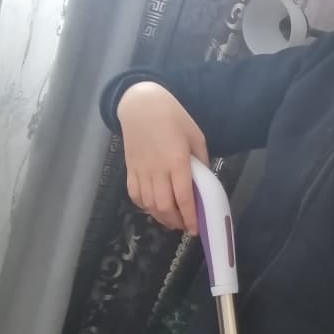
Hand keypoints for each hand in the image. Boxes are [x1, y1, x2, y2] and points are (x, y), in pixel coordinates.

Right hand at [117, 81, 208, 233]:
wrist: (141, 105)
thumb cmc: (173, 117)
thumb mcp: (196, 135)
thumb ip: (200, 160)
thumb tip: (203, 180)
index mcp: (177, 162)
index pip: (184, 197)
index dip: (190, 217)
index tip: (195, 228)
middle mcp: (158, 170)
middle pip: (165, 206)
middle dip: (176, 222)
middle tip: (185, 226)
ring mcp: (141, 171)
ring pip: (149, 205)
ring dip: (161, 217)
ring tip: (172, 220)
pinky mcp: (130, 170)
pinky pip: (135, 195)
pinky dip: (144, 206)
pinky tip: (154, 207)